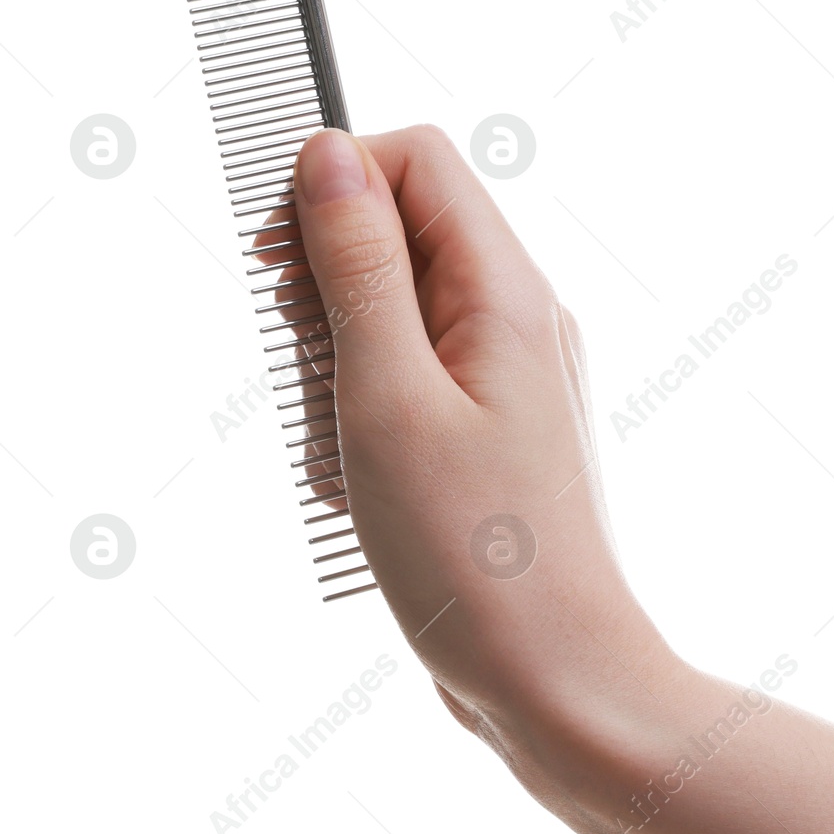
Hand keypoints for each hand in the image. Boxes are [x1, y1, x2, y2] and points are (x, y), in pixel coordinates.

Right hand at [290, 125, 679, 805]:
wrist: (557, 679)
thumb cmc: (477, 554)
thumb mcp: (387, 397)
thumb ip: (356, 268)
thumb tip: (330, 154)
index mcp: (506, 291)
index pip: (416, 160)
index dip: (332, 186)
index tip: (276, 265)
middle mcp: (518, 319)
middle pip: (398, 235)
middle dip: (328, 300)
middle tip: (321, 384)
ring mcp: (509, 377)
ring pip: (390, 322)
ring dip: (339, 381)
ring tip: (349, 461)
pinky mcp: (491, 432)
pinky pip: (406, 390)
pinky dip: (365, 429)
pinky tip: (366, 496)